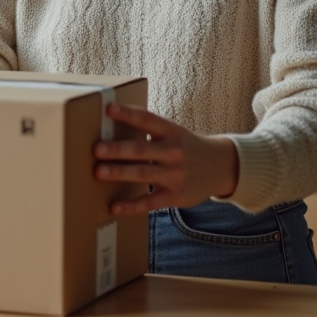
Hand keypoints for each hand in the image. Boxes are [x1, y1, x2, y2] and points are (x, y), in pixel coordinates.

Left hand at [93, 101, 238, 215]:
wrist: (220, 167)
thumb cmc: (186, 146)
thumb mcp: (174, 133)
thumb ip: (149, 130)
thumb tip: (112, 122)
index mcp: (172, 131)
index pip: (147, 119)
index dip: (128, 114)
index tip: (109, 109)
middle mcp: (173, 152)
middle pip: (141, 149)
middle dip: (118, 149)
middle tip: (96, 148)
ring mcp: (175, 175)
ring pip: (143, 173)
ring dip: (120, 173)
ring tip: (98, 171)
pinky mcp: (176, 196)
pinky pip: (150, 202)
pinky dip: (131, 205)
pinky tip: (114, 206)